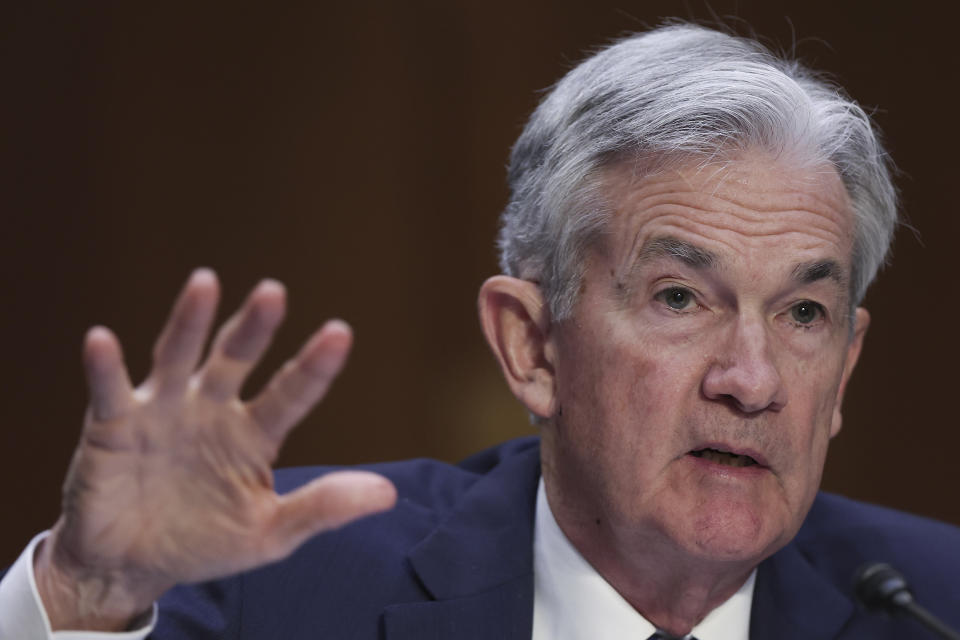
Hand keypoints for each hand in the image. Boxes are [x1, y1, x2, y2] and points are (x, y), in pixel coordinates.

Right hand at [34, 269, 396, 630]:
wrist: (131, 567)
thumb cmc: (205, 543)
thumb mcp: (270, 533)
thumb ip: (323, 508)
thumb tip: (387, 494)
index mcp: (255, 433)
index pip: (291, 393)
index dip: (314, 366)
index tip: (339, 333)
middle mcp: (212, 409)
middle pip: (237, 358)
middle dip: (255, 327)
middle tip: (274, 292)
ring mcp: (164, 411)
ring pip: (178, 358)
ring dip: (190, 322)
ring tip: (205, 283)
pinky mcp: (114, 426)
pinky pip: (110, 391)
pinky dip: (105, 367)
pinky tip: (101, 340)